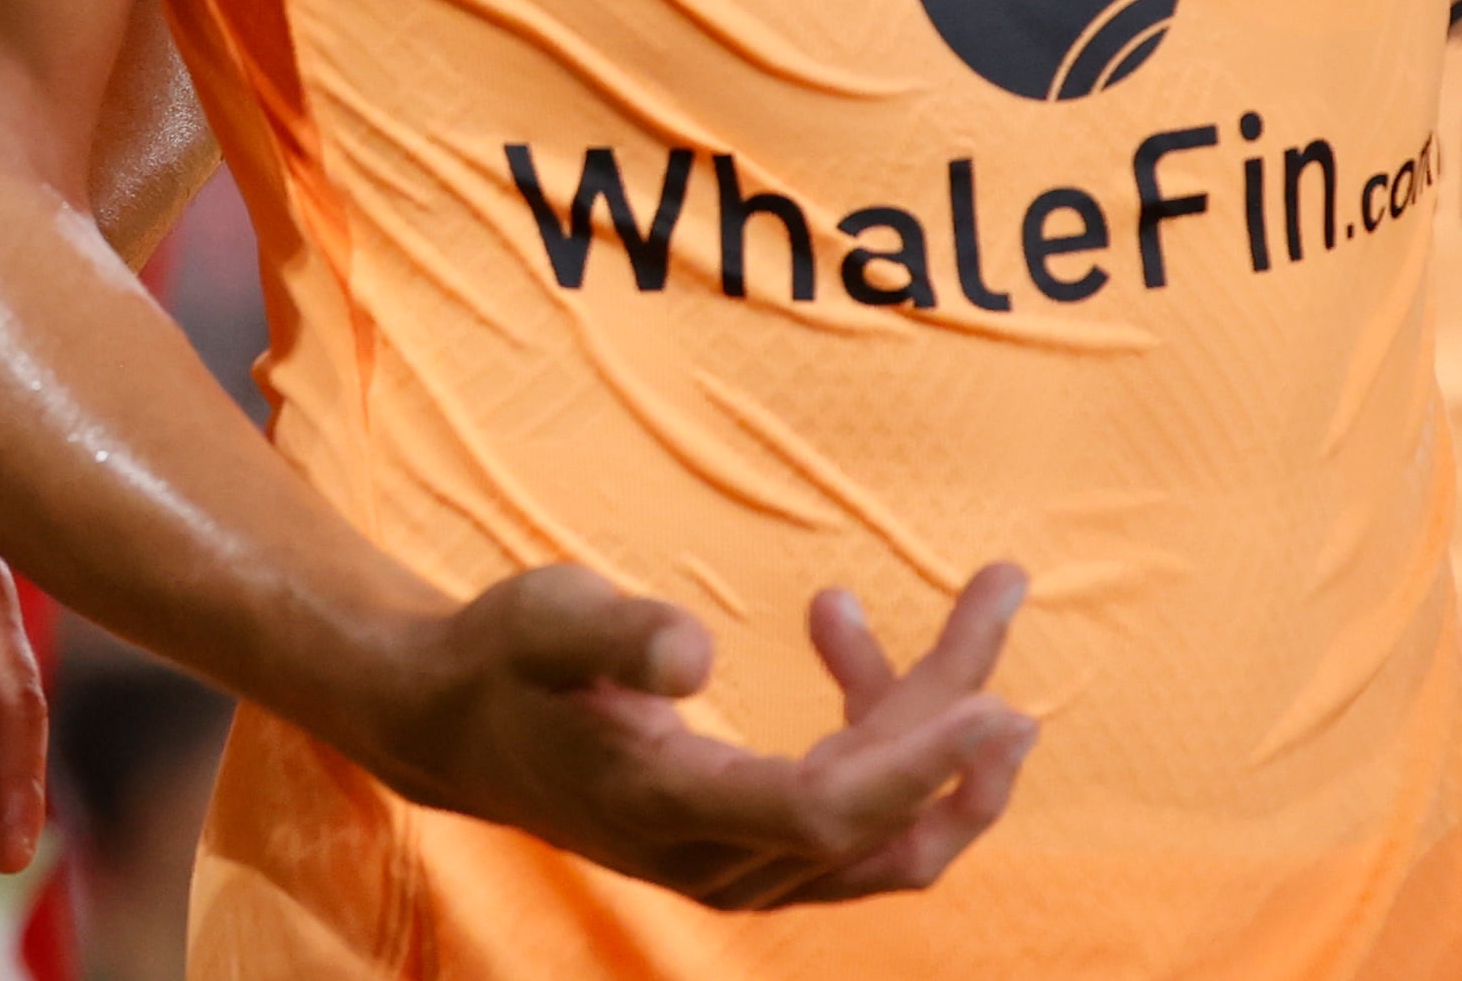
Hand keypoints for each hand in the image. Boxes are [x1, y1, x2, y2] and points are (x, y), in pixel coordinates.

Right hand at [363, 557, 1036, 907]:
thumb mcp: (543, 616)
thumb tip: (697, 647)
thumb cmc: (503, 659)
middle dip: (959, 712)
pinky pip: (856, 822)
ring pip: (887, 833)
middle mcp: (716, 864)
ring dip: (939, 728)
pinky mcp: (755, 858)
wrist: (460, 730)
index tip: (997, 702)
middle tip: (1001, 588)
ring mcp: (741, 873)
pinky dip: (885, 739)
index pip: (824, 812)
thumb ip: (617, 631)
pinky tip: (838, 634)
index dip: (920, 766)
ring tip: (968, 603)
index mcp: (666, 807)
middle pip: (881, 817)